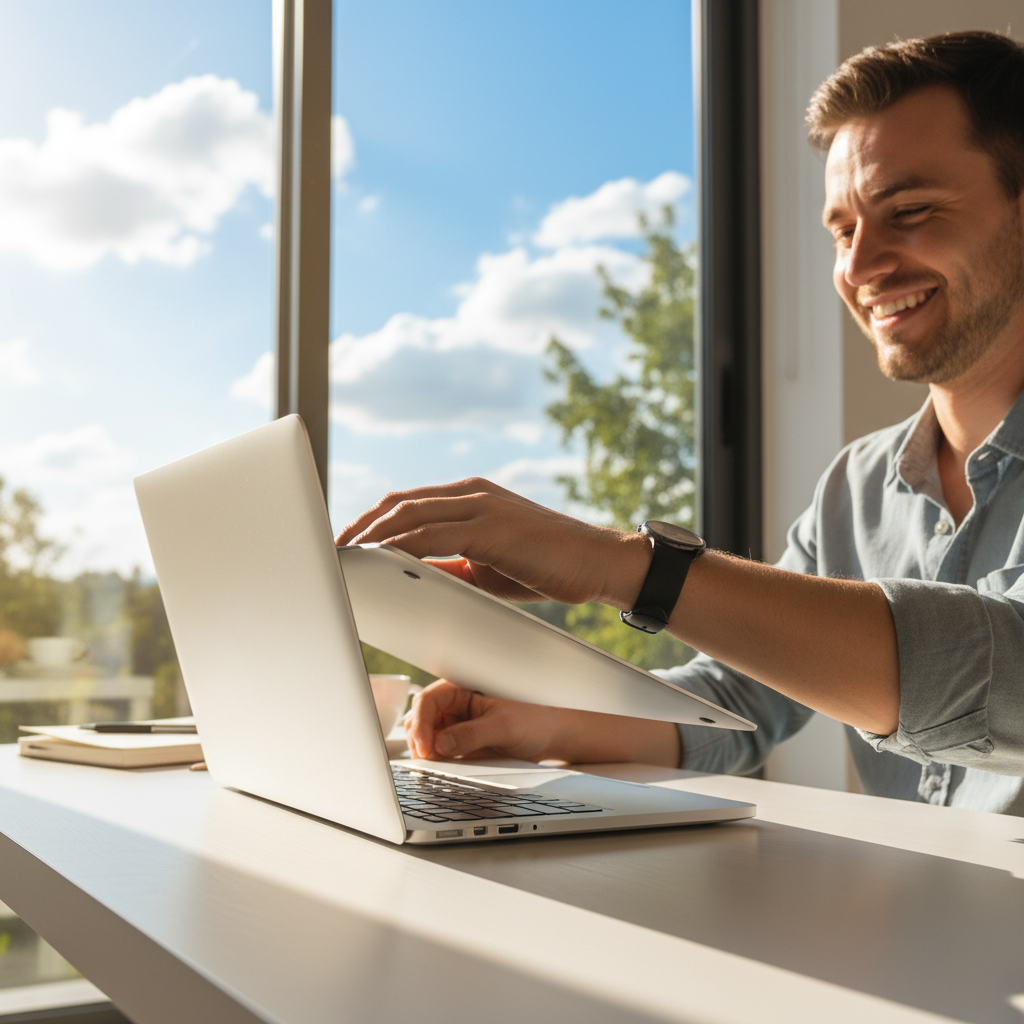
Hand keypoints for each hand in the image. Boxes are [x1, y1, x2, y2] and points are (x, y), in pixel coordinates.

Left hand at [335, 477, 649, 607]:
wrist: (598, 563)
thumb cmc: (548, 566)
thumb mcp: (489, 564)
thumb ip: (453, 562)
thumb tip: (417, 575)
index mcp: (471, 497)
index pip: (408, 503)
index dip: (372, 522)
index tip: (347, 544)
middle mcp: (471, 493)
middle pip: (398, 502)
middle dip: (359, 527)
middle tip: (331, 551)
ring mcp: (480, 505)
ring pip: (408, 514)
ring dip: (370, 537)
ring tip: (343, 558)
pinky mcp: (489, 526)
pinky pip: (431, 535)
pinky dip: (398, 547)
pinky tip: (379, 563)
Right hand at [405, 679, 682, 766]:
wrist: (555, 736)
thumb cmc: (535, 721)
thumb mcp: (504, 727)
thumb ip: (471, 734)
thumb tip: (441, 743)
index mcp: (463, 689)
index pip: (427, 701)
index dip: (420, 723)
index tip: (425, 745)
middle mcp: (457, 705)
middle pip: (422, 720)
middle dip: (421, 738)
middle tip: (428, 760)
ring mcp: (458, 725)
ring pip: (428, 737)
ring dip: (427, 751)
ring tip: (435, 765)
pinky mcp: (463, 743)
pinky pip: (441, 751)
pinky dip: (437, 760)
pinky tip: (444, 768)